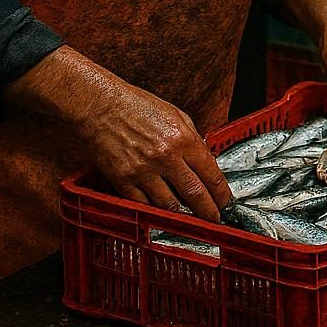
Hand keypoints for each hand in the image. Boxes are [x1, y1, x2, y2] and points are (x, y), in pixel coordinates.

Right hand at [68, 81, 233, 220]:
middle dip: (209, 211)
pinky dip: (155, 212)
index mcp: (183, 139)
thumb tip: (207, 163)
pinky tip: (163, 214)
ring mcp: (143, 171)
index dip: (222, 194)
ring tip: (190, 218)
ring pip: (169, 205)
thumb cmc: (138, 107)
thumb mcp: (177, 116)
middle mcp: (165, 157)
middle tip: (215, 219)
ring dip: (182, 215)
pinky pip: (143, 205)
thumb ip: (194, 140)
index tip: (226, 203)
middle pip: (194, 194)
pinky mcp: (122, 180)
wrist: (100, 106)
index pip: (211, 175)